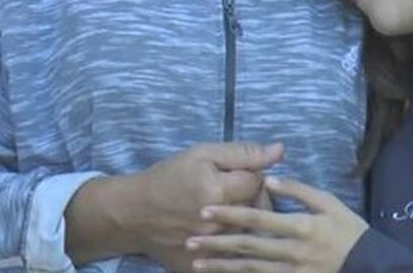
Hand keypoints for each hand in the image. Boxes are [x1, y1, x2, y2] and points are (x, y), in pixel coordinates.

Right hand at [65, 142, 284, 270]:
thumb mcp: (202, 154)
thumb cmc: (168, 177)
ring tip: (226, 212)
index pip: (259, 182)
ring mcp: (212, 249)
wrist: (133, 213)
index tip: (237, 175)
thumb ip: (242, 153)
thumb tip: (279, 151)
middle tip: (231, 193)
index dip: (252, 175)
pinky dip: (231, 245)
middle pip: (258, 211)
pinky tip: (221, 233)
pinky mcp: (202, 267)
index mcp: (220, 192)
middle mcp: (219, 224)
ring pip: (248, 233)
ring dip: (243, 222)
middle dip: (251, 199)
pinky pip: (232, 258)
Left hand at [186, 176, 368, 272]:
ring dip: (221, 267)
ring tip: (197, 263)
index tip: (205, 211)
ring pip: (250, 270)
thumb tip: (268, 179)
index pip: (258, 219)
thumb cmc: (349, 230)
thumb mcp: (329, 202)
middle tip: (189, 240)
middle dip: (216, 243)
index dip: (230, 215)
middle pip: (248, 247)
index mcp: (302, 226)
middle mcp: (293, 252)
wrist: (369, 266)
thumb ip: (298, 190)